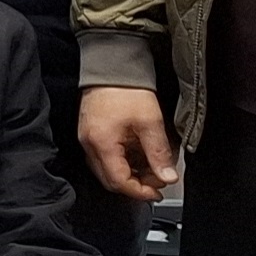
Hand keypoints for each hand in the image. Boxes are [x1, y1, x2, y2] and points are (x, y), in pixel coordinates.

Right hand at [78, 85, 175, 200]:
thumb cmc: (127, 89)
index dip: (140, 191)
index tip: (158, 191)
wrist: (111, 64)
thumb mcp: (151, 122)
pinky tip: (138, 155)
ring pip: (107, 170)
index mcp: (102, 144)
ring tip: (152, 166)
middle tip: (158, 179)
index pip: (119, 181)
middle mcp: (89, 145)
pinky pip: (104, 157)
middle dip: (136, 184)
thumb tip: (167, 176)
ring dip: (130, 174)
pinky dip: (122, 162)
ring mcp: (87, 139)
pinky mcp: (90, 133)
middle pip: (110, 180)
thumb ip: (159, 153)